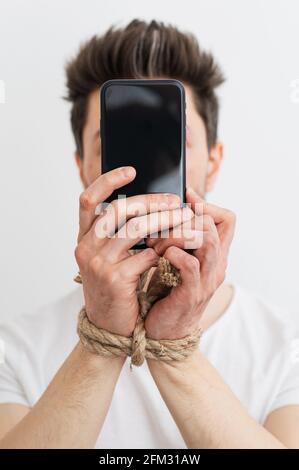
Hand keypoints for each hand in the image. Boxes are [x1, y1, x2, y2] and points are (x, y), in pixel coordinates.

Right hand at [74, 166, 193, 336]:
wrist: (110, 327)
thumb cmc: (116, 287)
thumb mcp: (111, 257)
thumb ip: (120, 233)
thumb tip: (150, 204)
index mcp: (84, 238)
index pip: (87, 199)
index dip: (108, 181)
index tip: (132, 170)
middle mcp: (86, 248)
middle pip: (117, 209)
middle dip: (150, 201)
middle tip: (174, 201)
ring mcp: (98, 264)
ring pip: (135, 229)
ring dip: (164, 222)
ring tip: (183, 220)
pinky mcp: (115, 280)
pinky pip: (147, 256)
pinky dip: (164, 252)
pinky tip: (172, 254)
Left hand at [144, 187, 235, 339]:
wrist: (164, 332)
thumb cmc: (167, 293)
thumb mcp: (176, 261)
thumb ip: (177, 239)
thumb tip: (163, 211)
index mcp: (214, 255)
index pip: (227, 219)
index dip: (206, 204)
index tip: (184, 198)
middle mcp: (215, 265)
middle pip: (213, 225)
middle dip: (183, 219)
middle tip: (158, 227)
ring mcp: (206, 280)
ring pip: (206, 241)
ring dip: (176, 235)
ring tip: (156, 241)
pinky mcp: (192, 294)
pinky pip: (190, 265)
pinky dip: (174, 254)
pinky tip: (159, 256)